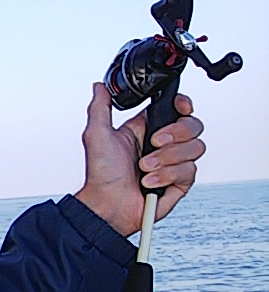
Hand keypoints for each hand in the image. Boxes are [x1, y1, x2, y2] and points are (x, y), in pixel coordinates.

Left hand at [74, 82, 205, 236]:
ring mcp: (174, 163)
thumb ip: (100, 107)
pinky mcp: (180, 182)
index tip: (180, 106)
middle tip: (153, 143)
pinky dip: (167, 176)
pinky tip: (149, 182)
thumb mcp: (97, 134)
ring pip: (195, 148)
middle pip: (194, 126)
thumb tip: (99, 86)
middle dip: (175, 133)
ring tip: (144, 168)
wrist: (108, 205)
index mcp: (147, 129)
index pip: (178, 109)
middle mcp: (164, 145)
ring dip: (166, 158)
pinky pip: (189, 171)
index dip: (184, 105)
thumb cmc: (101, 174)